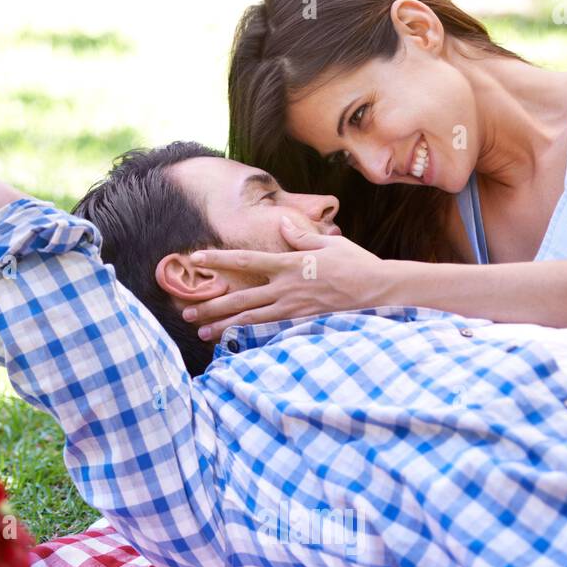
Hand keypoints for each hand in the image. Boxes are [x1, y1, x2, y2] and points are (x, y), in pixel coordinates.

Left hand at [182, 218, 385, 338]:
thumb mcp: (329, 245)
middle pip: (240, 297)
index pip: (246, 260)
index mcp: (290, 263)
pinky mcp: (302, 324)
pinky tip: (233, 344)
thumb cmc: (357, 265)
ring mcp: (294, 309)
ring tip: (202, 333)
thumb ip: (301, 237)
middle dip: (211, 306)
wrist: (379, 291)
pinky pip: (270, 332)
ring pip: (251, 319)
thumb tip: (282, 222)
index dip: (219, 259)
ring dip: (224, 327)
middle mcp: (286, 287)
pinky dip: (250, 338)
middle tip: (187, 313)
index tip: (196, 257)